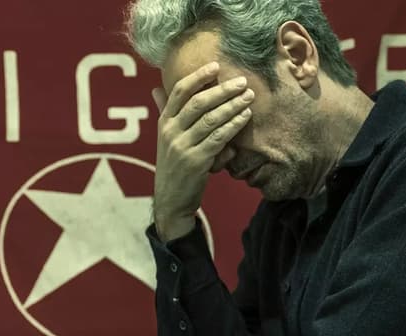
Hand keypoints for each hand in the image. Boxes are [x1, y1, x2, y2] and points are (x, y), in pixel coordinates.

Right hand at [151, 62, 253, 240]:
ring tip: (249, 97)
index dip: (198, 76)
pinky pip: (219, 138)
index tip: (216, 65)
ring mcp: (182, 146)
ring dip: (232, 106)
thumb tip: (157, 88)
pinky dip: (233, 125)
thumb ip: (165, 113)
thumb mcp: (165, 138)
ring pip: (211, 119)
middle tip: (242, 81)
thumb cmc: (173, 165)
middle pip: (198, 103)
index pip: (180, 92)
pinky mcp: (196, 161)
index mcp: (164, 122)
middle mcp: (171, 132)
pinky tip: (245, 117)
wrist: (171, 199)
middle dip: (222, 90)